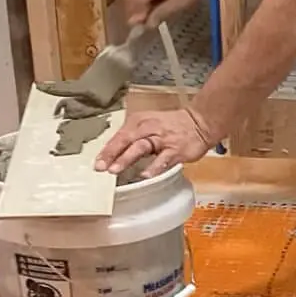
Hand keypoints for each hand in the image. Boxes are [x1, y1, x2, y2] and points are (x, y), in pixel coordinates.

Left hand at [95, 107, 215, 176]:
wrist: (199, 123)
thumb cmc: (171, 127)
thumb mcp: (149, 126)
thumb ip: (133, 139)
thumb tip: (116, 155)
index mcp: (139, 122)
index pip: (119, 136)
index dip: (107, 150)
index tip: (96, 162)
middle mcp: (148, 128)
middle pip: (125, 140)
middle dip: (111, 154)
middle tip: (100, 167)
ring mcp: (162, 139)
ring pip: (140, 148)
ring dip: (126, 159)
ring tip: (115, 170)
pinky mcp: (175, 150)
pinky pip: (163, 159)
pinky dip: (154, 167)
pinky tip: (145, 175)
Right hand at [124, 0, 204, 28]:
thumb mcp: (184, 2)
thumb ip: (165, 11)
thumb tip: (148, 24)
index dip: (136, 13)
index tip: (142, 25)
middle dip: (137, 11)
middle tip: (148, 23)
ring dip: (141, 6)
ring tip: (156, 12)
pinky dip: (144, 0)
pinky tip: (156, 4)